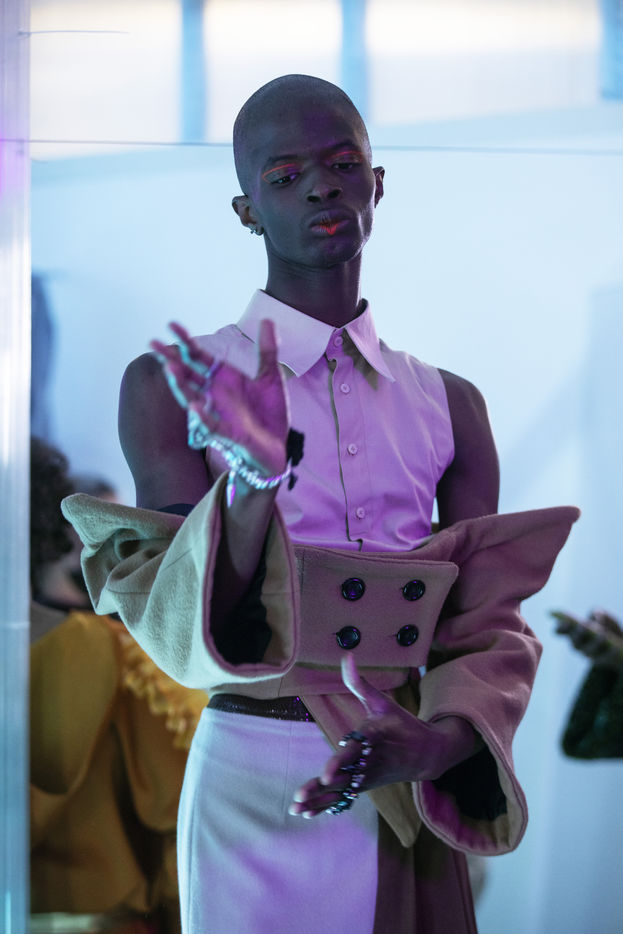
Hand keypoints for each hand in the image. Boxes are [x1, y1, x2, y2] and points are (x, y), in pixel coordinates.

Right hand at [150, 319, 289, 476]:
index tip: (171, 324)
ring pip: (193, 398)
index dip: (186, 341)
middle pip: (188, 374)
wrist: (278, 445)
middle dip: (170, 359)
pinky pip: (212, 426)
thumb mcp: (271, 377)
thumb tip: (267, 319)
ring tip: (169, 367)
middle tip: (152, 343)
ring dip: (180, 384)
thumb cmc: (269, 412)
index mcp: (223, 378)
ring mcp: (219, 414)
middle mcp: (215, 394)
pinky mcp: (229, 434)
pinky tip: (194, 406)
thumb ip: (266, 350)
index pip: (199, 356)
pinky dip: (203, 417)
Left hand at [289, 655, 480, 817]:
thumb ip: (359, 683)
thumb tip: (347, 655)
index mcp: (375, 738)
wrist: (428, 753)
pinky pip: (344, 799)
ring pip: (341, 791)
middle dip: (322, 788)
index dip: (340, 763)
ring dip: (318, 800)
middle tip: (300, 795)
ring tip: (296, 808)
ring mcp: (368, 777)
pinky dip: (326, 806)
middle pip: (344, 776)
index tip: (325, 775)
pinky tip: (306, 813)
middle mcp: (371, 761)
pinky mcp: (365, 786)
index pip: (355, 751)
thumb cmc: (401, 724)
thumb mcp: (382, 702)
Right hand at [551, 609, 622, 670]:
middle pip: (574, 643)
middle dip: (578, 634)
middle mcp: (577, 644)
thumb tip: (597, 619)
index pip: (560, 631)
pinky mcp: (601, 662)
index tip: (565, 622)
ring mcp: (588, 654)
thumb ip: (599, 613)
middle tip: (583, 625)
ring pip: (588, 651)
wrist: (620, 643)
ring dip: (594, 643)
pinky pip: (603, 659)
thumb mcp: (604, 616)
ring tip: (602, 634)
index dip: (560, 627)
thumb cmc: (608, 627)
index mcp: (573, 631)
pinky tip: (614, 648)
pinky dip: (609, 653)